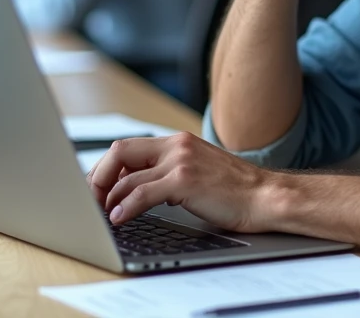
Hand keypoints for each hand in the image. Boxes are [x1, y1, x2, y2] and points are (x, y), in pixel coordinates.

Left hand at [85, 133, 278, 232]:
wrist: (266, 197)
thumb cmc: (235, 191)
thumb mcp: (197, 172)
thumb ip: (169, 173)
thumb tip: (136, 190)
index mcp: (178, 141)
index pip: (127, 147)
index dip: (106, 169)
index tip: (99, 190)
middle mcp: (177, 145)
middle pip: (119, 152)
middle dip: (99, 178)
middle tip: (93, 201)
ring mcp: (180, 161)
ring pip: (127, 175)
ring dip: (108, 198)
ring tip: (102, 215)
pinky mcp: (185, 180)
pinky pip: (142, 192)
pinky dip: (125, 206)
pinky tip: (120, 218)